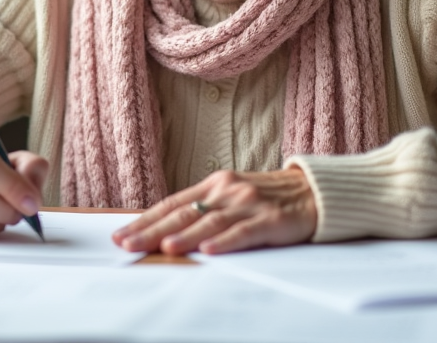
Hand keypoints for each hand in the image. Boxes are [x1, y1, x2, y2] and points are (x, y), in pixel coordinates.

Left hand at [112, 167, 316, 255]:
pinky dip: (224, 241)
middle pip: (183, 213)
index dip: (145, 220)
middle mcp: (227, 190)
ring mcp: (248, 203)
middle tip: (127, 245)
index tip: (120, 234)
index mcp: (214, 185)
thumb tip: (165, 232)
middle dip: (152, 231)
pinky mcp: (271, 218)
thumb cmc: (269, 198)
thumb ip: (203, 210)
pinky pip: (244, 232)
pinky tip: (208, 250)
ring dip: (184, 236)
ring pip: (209, 222)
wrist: (316, 190)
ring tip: (163, 248)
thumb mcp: (232, 197)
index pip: (171, 204)